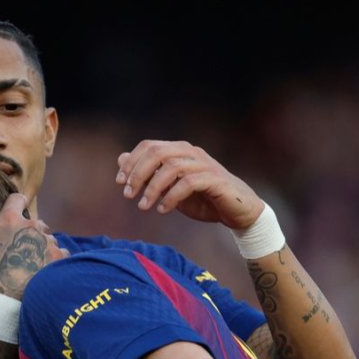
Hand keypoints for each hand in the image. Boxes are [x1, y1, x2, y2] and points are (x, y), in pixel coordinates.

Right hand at [0, 191, 68, 299]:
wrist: (4, 303)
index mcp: (10, 219)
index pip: (18, 198)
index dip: (14, 205)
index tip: (11, 216)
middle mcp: (32, 226)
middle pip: (34, 222)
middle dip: (27, 233)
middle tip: (15, 252)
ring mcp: (48, 243)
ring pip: (48, 239)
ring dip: (40, 248)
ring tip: (28, 266)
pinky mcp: (59, 259)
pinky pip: (60, 255)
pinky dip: (54, 262)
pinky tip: (42, 274)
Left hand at [116, 140, 263, 228]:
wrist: (237, 212)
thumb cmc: (203, 198)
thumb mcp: (169, 187)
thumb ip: (148, 173)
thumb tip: (121, 159)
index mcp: (179, 150)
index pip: (149, 146)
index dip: (132, 162)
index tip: (120, 182)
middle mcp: (191, 153)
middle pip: (157, 152)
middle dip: (138, 173)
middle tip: (128, 194)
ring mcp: (204, 165)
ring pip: (171, 167)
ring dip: (152, 187)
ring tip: (143, 206)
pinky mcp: (215, 180)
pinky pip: (188, 183)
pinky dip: (171, 197)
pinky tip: (162, 210)